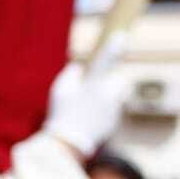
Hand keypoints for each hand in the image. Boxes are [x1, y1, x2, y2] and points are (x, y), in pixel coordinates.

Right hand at [43, 32, 128, 157]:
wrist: (70, 143)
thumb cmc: (61, 113)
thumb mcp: (58, 90)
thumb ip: (71, 74)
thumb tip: (80, 67)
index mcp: (92, 85)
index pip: (104, 61)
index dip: (113, 48)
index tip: (121, 35)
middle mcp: (107, 95)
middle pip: (118, 80)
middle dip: (111, 81)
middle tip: (93, 91)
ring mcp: (114, 109)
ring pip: (116, 95)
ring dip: (107, 97)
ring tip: (90, 108)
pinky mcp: (116, 120)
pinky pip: (113, 109)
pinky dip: (103, 111)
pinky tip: (90, 119)